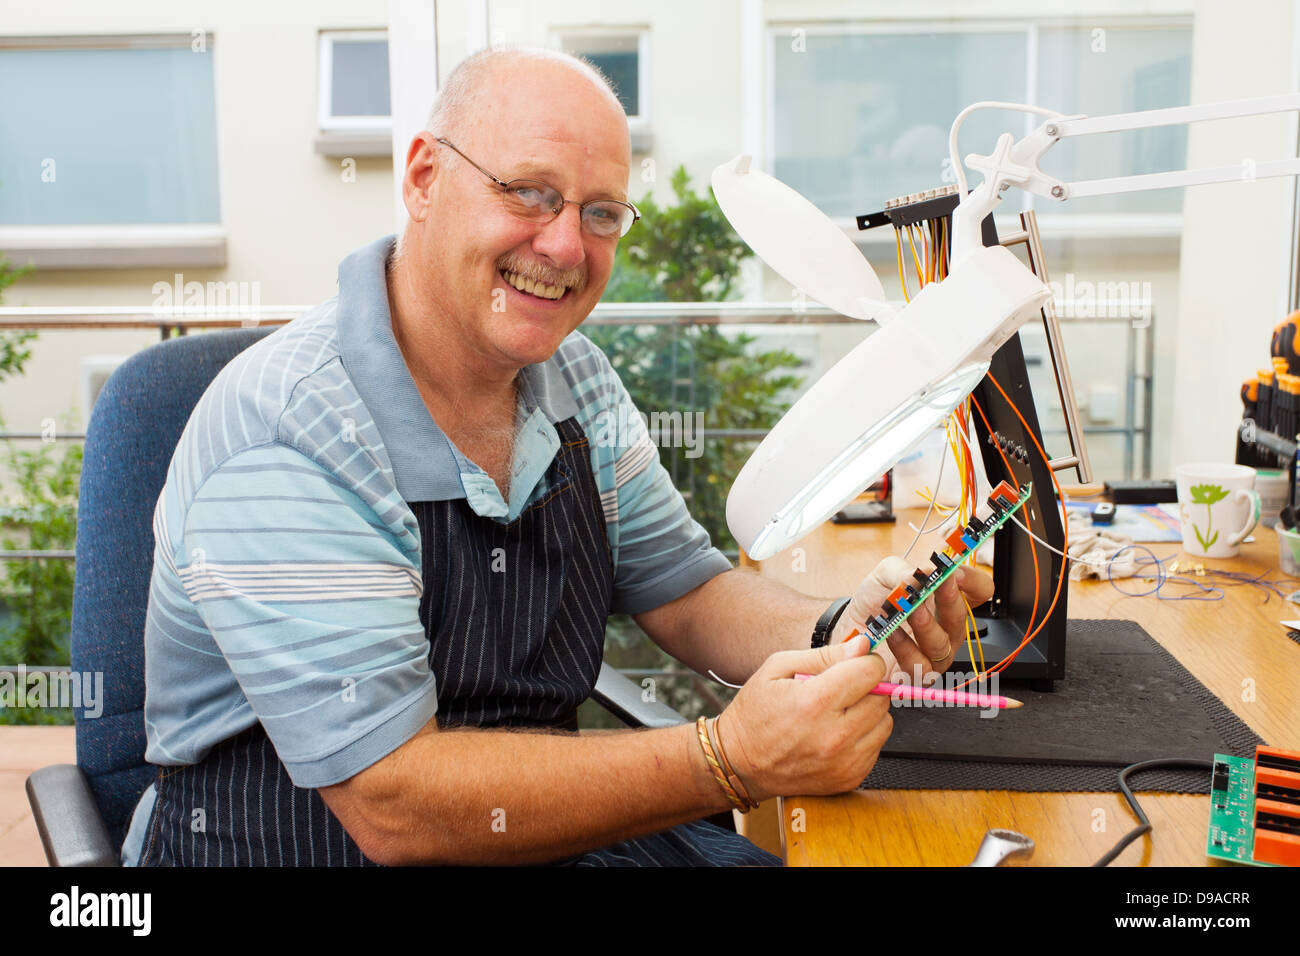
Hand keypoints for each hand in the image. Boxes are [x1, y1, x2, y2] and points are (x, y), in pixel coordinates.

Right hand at [717, 634, 893, 800]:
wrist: (739, 764)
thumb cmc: (755, 713)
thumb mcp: (778, 668)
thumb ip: (825, 655)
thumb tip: (862, 645)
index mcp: (815, 702)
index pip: (871, 672)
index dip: (865, 661)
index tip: (853, 664)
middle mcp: (834, 735)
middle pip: (882, 697)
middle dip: (866, 687)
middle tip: (840, 689)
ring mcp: (844, 762)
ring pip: (884, 723)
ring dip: (867, 713)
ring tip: (837, 713)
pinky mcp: (850, 778)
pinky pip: (876, 747)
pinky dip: (862, 737)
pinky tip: (836, 733)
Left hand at [838, 556, 994, 684]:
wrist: (851, 628)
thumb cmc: (874, 601)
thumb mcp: (886, 574)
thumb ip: (906, 570)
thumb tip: (926, 571)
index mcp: (947, 600)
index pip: (979, 590)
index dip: (972, 580)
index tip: (954, 571)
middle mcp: (947, 628)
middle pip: (964, 617)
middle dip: (950, 599)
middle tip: (936, 585)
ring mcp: (935, 653)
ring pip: (943, 645)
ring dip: (926, 625)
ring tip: (908, 610)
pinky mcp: (916, 674)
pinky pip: (920, 666)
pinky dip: (904, 648)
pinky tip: (891, 633)